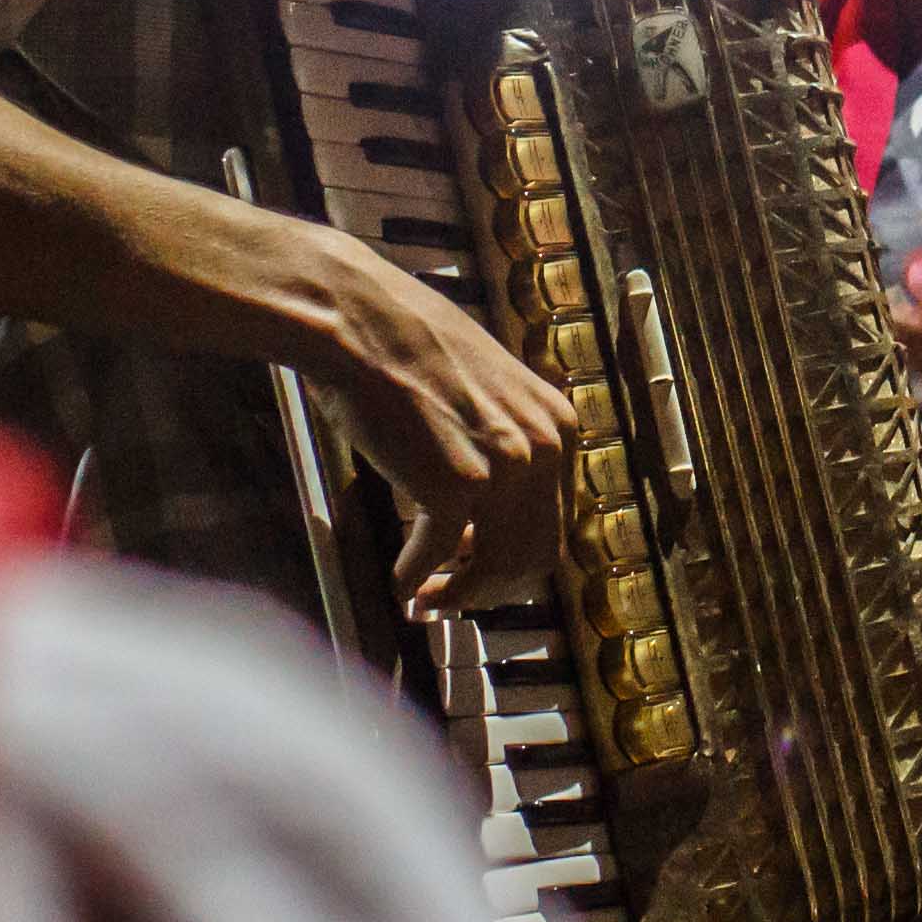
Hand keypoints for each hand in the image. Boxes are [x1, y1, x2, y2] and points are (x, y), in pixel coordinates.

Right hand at [269, 217, 573, 614]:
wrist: (364, 321)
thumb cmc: (408, 350)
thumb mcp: (487, 394)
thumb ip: (503, 446)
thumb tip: (486, 517)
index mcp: (557, 425)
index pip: (553, 519)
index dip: (515, 557)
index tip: (480, 567)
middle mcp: (543, 448)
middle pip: (534, 553)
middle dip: (492, 586)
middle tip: (453, 596)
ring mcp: (502, 470)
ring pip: (495, 567)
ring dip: (459, 594)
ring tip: (428, 600)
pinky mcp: (452, 487)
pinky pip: (434, 555)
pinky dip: (413, 577)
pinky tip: (400, 582)